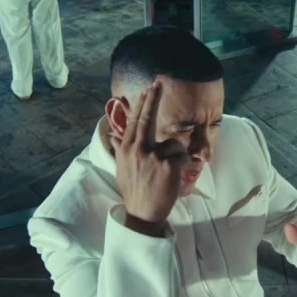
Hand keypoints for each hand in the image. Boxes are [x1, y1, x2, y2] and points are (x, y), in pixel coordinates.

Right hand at [116, 81, 189, 233]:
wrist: (143, 213)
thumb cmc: (134, 190)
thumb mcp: (122, 168)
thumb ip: (119, 150)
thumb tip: (113, 137)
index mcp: (126, 149)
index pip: (134, 121)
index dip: (141, 105)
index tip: (146, 91)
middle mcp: (137, 149)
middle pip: (147, 118)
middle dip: (153, 99)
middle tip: (158, 83)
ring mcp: (152, 156)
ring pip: (173, 143)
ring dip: (175, 156)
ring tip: (167, 173)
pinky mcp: (168, 164)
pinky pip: (182, 155)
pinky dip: (183, 164)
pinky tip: (174, 176)